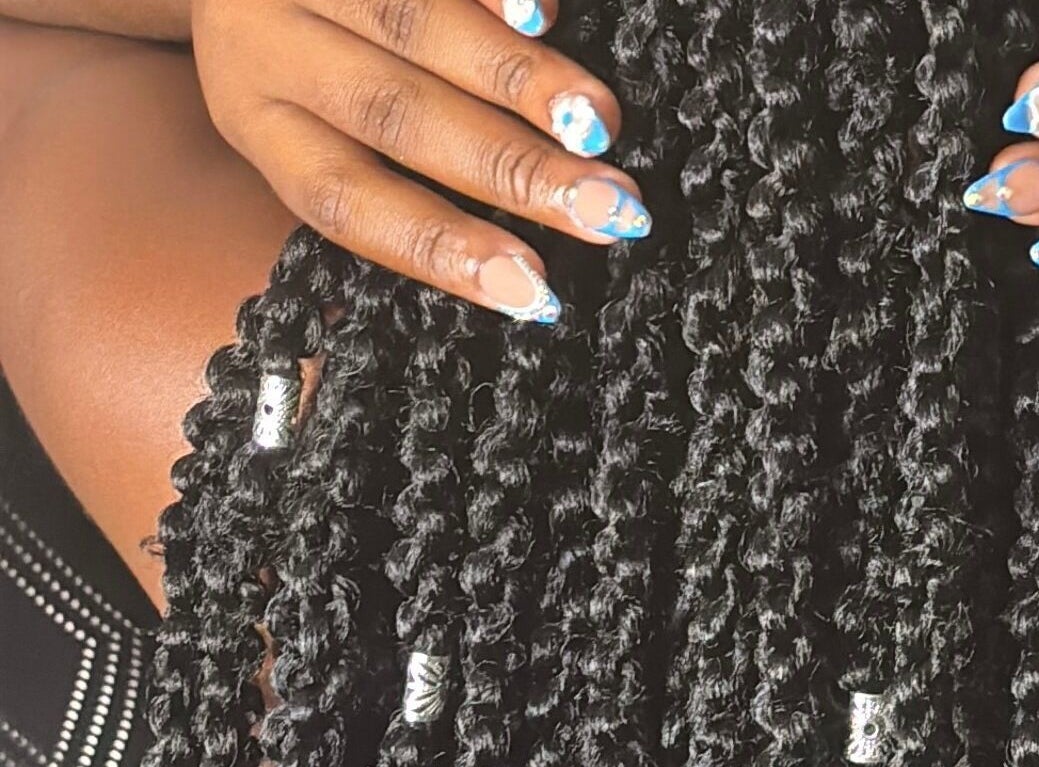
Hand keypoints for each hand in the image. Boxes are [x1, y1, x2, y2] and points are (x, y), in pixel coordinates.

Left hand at [191, 0, 652, 322]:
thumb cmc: (296, 52)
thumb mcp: (294, 122)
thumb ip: (379, 175)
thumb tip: (513, 270)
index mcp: (257, 118)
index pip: (345, 200)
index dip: (442, 249)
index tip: (534, 293)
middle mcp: (267, 43)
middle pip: (396, 116)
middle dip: (513, 170)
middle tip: (607, 209)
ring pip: (414, 27)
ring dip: (522, 82)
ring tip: (601, 124)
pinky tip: (542, 16)